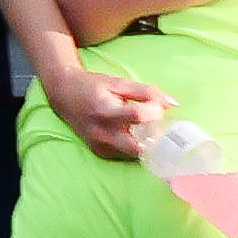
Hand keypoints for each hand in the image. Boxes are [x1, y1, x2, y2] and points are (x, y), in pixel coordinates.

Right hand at [44, 61, 171, 164]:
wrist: (64, 95)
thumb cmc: (93, 86)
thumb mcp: (119, 83)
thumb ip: (147, 92)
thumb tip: (173, 103)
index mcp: (105, 111)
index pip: (137, 116)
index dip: (153, 111)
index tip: (157, 106)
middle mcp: (101, 133)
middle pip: (139, 147)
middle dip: (154, 138)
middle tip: (159, 126)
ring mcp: (100, 146)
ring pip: (135, 154)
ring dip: (147, 144)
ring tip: (147, 128)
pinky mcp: (101, 153)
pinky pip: (126, 155)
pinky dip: (136, 146)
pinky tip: (135, 134)